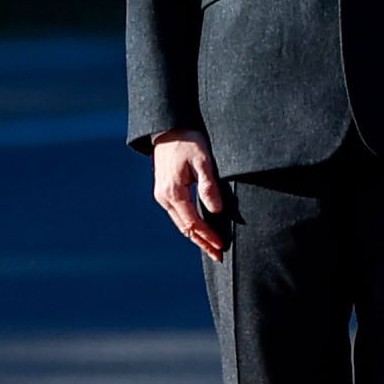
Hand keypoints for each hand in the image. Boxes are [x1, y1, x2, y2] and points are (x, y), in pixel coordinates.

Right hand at [151, 132, 226, 260]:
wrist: (169, 127)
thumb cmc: (188, 141)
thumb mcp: (203, 160)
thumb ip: (208, 186)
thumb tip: (216, 210)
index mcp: (173, 192)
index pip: (192, 222)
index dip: (207, 236)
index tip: (221, 246)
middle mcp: (164, 197)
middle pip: (184, 228)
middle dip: (202, 243)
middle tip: (218, 256)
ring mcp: (162, 195)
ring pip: (180, 223)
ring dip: (196, 236)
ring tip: (211, 247)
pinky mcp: (164, 191)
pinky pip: (178, 214)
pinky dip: (190, 225)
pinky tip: (199, 230)